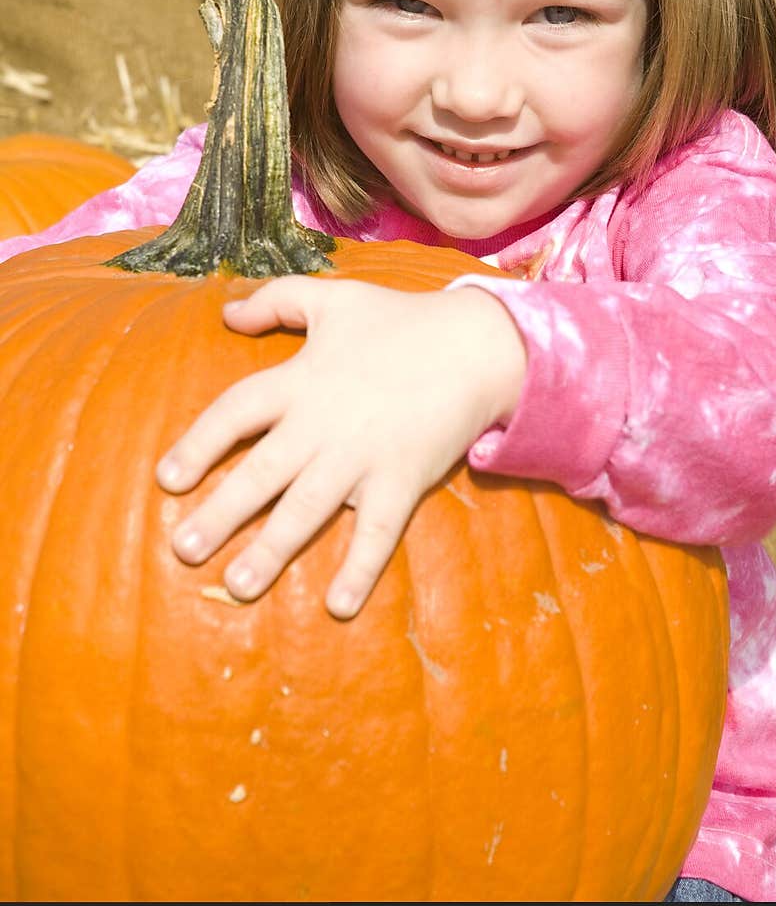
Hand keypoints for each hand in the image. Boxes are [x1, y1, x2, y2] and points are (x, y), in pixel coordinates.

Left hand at [158, 277, 526, 616]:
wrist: (477, 345)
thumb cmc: (401, 321)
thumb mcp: (334, 299)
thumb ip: (277, 300)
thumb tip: (226, 313)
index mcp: (301, 380)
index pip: (236, 413)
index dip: (199, 444)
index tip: (167, 480)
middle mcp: (322, 424)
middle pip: (261, 472)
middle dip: (221, 512)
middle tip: (183, 550)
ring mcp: (362, 456)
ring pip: (307, 509)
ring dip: (272, 550)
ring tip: (238, 586)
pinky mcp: (401, 481)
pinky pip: (377, 531)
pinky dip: (360, 569)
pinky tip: (337, 606)